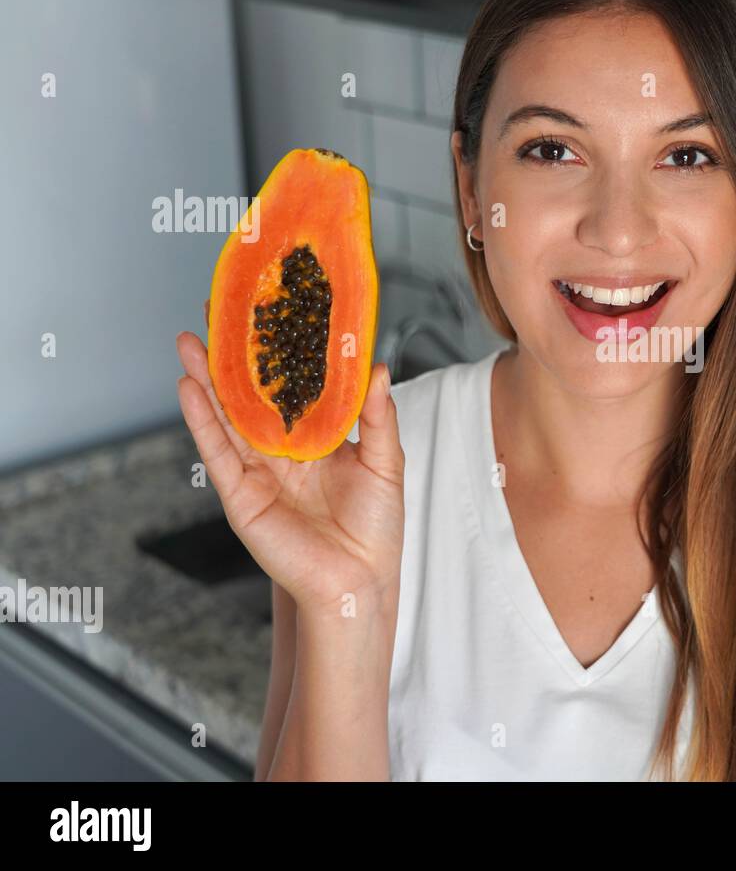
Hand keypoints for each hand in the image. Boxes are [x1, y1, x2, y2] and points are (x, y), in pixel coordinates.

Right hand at [175, 303, 404, 616]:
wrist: (359, 581)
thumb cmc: (376, 528)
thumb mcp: (386, 462)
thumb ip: (379, 416)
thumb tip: (375, 366)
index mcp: (317, 440)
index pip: (293, 387)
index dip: (280, 353)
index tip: (269, 315)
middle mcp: (282, 452)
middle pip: (251, 395)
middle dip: (232, 357)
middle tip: (216, 313)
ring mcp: (257, 471)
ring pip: (226, 416)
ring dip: (206, 379)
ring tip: (191, 340)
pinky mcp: (240, 494)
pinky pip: (217, 451)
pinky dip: (202, 420)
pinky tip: (189, 387)